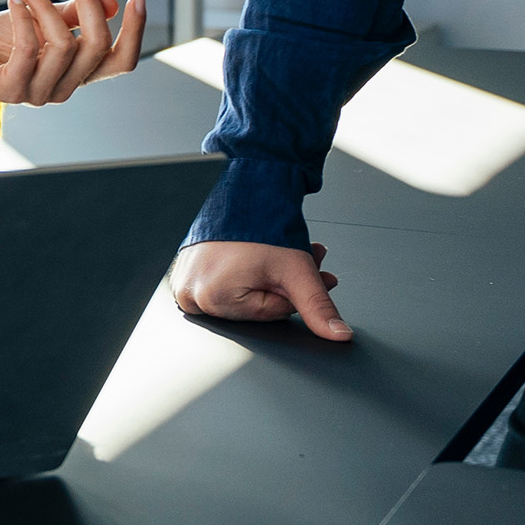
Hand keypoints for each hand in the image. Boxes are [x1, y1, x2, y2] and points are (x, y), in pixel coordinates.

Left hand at [0, 0, 147, 111]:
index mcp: (78, 72)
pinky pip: (29, 50)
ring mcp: (38, 92)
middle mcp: (64, 87)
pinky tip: (15, 0)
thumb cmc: (1, 42)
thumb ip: (75, 15)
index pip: (121, 61)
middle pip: (97, 46)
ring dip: (48, 8)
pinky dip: (24, 17)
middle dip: (89, 1)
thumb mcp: (43, 21)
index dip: (135, 32)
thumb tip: (111, 2)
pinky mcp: (11, 88)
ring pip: (65, 46)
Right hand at [171, 240, 349, 339]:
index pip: (272, 312)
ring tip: (277, 254)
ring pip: (242, 294)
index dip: (295, 291)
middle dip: (282, 284)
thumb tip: (339, 336)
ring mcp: (184, 283)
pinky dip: (243, 272)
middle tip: (296, 259)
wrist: (242, 188)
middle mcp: (191, 295)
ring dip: (267, 278)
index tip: (311, 271)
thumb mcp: (296, 271)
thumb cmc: (259, 223)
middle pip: (255, 304)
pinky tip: (254, 254)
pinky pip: (222, 284)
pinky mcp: (185, 272)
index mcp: (212, 299)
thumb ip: (318, 307)